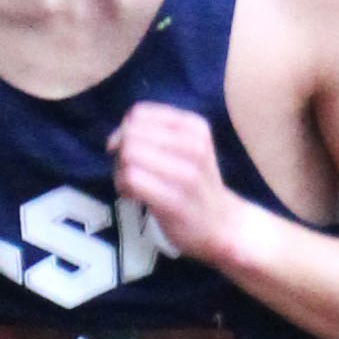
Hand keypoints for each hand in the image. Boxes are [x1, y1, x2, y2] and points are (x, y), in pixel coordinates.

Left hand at [108, 102, 244, 262]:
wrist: (222, 225)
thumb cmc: (195, 185)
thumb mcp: (187, 147)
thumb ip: (155, 133)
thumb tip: (116, 137)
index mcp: (195, 126)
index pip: (140, 113)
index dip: (123, 130)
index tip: (126, 149)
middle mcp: (194, 145)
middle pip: (131, 134)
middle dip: (120, 152)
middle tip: (127, 170)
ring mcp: (186, 174)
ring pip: (129, 154)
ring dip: (119, 171)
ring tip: (131, 185)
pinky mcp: (174, 200)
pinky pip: (131, 179)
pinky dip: (122, 186)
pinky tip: (133, 196)